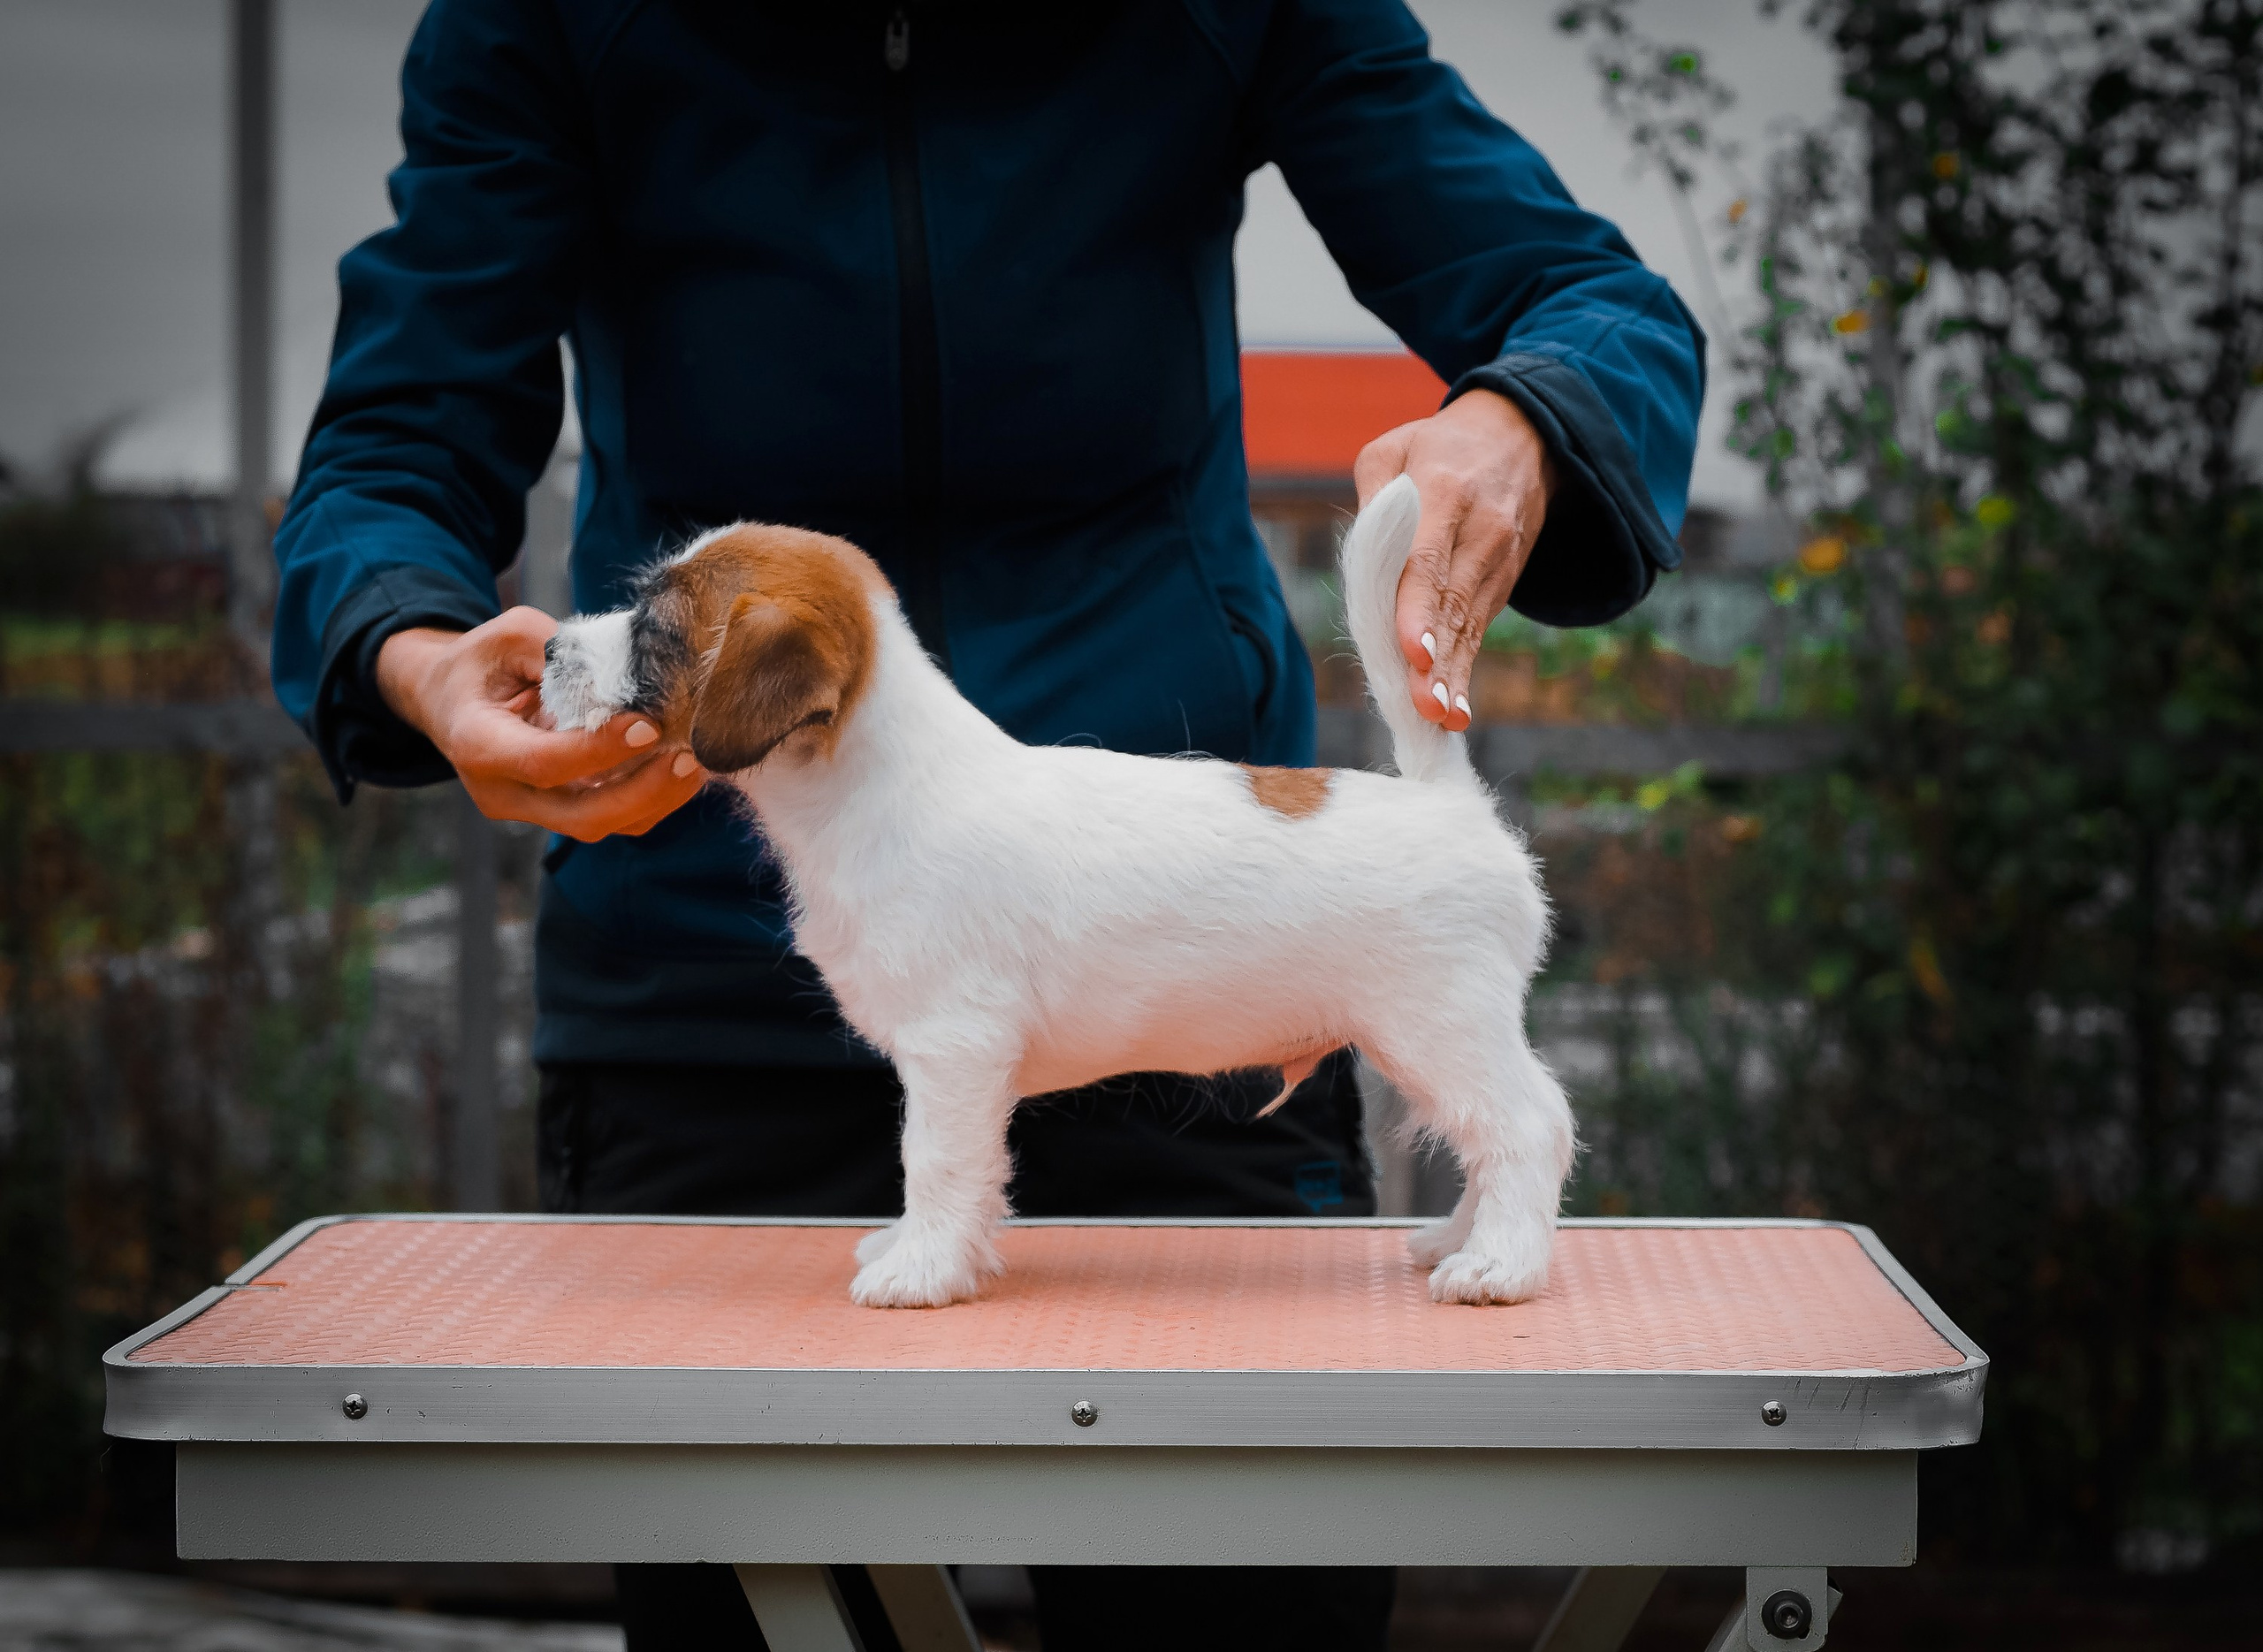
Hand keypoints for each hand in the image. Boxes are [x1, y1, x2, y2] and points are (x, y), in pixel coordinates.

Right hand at [376, 607, 706, 840]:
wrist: (450, 699)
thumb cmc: (481, 663)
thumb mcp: (510, 636)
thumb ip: (561, 651)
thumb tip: (625, 667)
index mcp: (478, 745)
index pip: (544, 762)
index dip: (598, 750)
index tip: (647, 726)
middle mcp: (502, 791)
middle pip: (579, 817)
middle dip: (641, 793)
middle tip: (687, 758)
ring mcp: (530, 809)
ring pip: (600, 825)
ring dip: (654, 800)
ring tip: (694, 762)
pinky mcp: (556, 811)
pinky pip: (609, 819)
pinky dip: (648, 800)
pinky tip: (677, 769)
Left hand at [1353, 387, 1556, 733]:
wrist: (1524, 438)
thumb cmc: (1439, 447)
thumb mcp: (1394, 447)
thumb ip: (1374, 496)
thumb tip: (1363, 554)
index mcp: (1444, 492)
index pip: (1428, 559)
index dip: (1419, 609)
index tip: (1412, 651)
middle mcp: (1478, 532)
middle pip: (1453, 604)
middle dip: (1438, 660)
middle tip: (1426, 708)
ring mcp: (1496, 561)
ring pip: (1469, 625)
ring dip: (1453, 676)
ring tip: (1440, 720)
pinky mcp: (1500, 584)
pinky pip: (1478, 631)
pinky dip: (1465, 670)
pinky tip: (1455, 712)